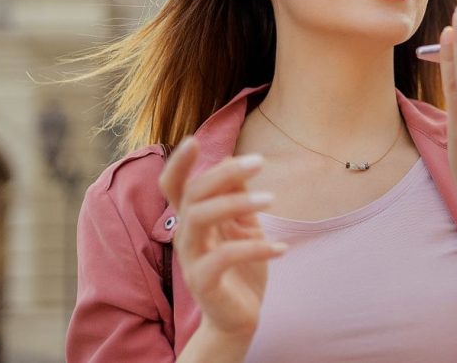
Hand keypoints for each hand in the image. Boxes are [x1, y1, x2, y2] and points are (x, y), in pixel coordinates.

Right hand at [158, 137, 286, 339]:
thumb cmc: (241, 267)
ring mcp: (190, 258)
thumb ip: (237, 197)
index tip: (194, 140)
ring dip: (236, 202)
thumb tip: (234, 160)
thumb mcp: (243, 226)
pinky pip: (223, 256)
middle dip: (224, 172)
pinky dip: (256, 248)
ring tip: (271, 198)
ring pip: (200, 217)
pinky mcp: (202, 282)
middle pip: (193, 193)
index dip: (179, 163)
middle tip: (260, 161)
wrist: (239, 317)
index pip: (174, 185)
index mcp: (193, 218)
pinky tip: (282, 248)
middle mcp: (186, 235)